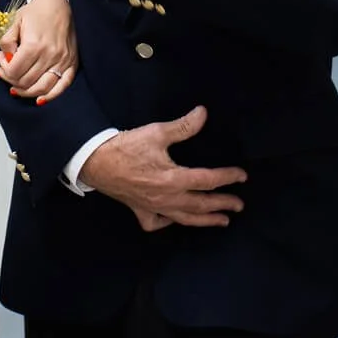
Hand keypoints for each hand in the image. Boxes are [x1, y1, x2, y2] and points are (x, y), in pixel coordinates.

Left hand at [0, 0, 76, 102]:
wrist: (61, 3)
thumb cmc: (38, 11)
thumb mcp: (16, 21)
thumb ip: (7, 41)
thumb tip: (6, 59)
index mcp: (33, 44)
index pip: (13, 71)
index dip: (3, 70)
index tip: (0, 62)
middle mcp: (49, 55)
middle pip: (25, 82)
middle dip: (11, 80)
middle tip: (6, 71)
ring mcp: (62, 61)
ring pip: (41, 88)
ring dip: (26, 91)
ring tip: (16, 86)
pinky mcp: (72, 63)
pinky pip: (62, 86)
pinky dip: (50, 96)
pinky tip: (39, 99)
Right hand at [79, 106, 246, 230]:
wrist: (95, 161)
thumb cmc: (126, 147)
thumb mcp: (156, 132)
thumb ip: (183, 126)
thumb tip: (203, 113)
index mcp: (174, 179)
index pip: (208, 180)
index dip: (228, 177)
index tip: (242, 175)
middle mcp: (167, 198)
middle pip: (202, 204)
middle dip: (223, 204)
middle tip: (239, 204)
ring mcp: (154, 208)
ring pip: (185, 219)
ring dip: (206, 220)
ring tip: (222, 221)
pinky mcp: (140, 211)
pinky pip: (157, 223)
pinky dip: (168, 223)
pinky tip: (174, 220)